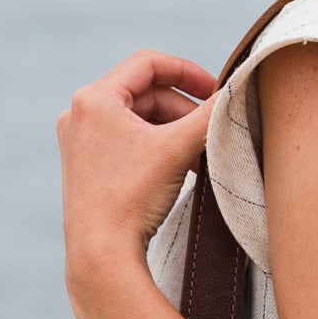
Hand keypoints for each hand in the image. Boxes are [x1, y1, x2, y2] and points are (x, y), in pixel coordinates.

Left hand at [58, 50, 218, 318]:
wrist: (101, 255)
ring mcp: (79, 142)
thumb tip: (239, 90)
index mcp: (93, 99)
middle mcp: (79, 115)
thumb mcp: (178, 148)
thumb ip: (211, 114)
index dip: (187, 71)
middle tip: (213, 131)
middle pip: (146, 94)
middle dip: (184, 110)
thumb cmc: (132, 198)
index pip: (148, 63)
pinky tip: (182, 170)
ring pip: (139, 120)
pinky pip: (128, 142)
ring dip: (174, 131)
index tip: (215, 90)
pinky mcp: (85, 166)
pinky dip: (157, 148)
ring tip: (201, 155)